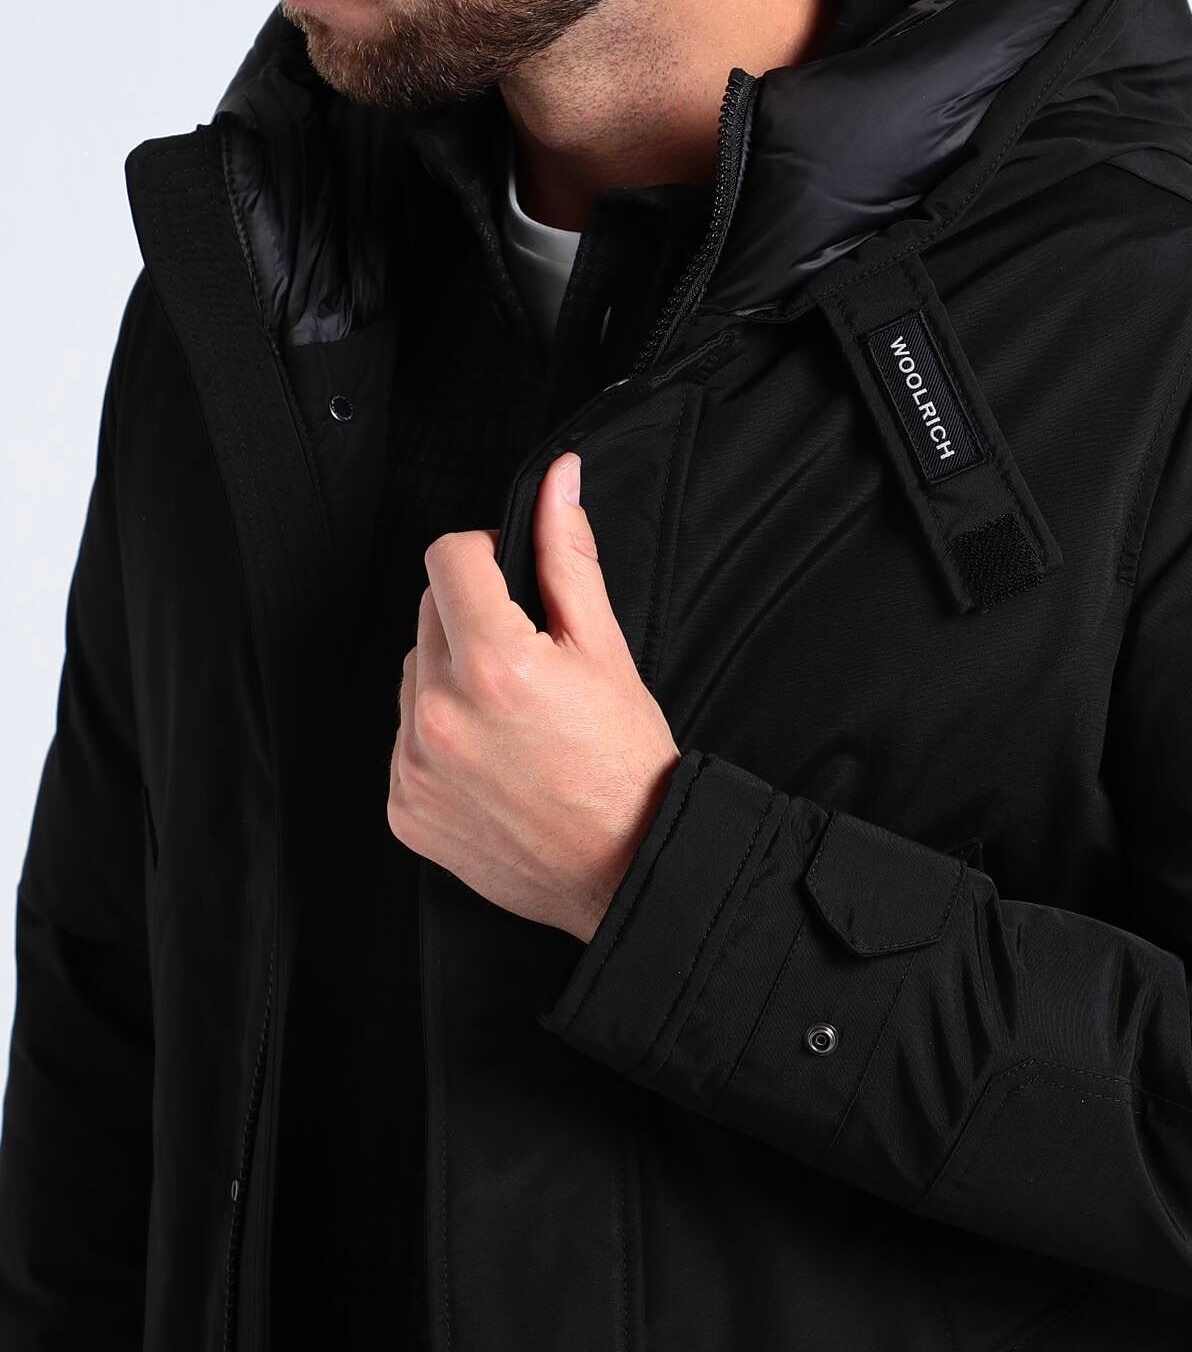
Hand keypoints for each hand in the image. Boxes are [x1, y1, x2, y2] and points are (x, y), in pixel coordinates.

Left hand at [388, 450, 681, 942]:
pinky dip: (440, 741)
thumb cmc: (627, 770)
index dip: (486, 556)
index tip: (513, 583)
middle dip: (473, 620)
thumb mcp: (606, 651)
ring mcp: (415, 767)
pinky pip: (405, 741)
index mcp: (494, 665)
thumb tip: (556, 481)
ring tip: (514, 720)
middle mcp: (440, 715)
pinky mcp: (404, 809)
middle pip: (428, 613)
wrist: (627, 870)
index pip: (447, 557)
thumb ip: (568, 557)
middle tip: (530, 664)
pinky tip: (494, 762)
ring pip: (413, 677)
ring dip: (451, 680)